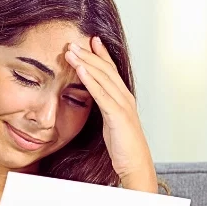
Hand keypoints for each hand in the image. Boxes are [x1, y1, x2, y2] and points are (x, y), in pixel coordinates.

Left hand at [65, 37, 156, 191]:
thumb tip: (94, 98)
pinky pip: (102, 95)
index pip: (111, 71)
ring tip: (71, 52)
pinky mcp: (118, 116)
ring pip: (103, 78)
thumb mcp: (111, 122)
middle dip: (88, 54)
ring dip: (86, 63)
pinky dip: (91, 81)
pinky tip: (81, 70)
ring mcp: (122, 105)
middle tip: (72, 43)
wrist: (135, 164)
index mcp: (123, 98)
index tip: (90, 41)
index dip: (100, 54)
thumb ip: (104, 107)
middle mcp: (125, 97)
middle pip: (105, 70)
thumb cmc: (123, 147)